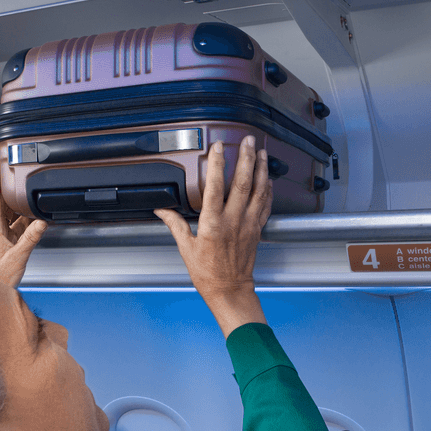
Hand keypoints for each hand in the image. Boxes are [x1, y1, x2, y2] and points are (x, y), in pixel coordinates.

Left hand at [0, 160, 47, 287]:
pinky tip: (33, 213)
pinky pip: (16, 222)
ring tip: (25, 188)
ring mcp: (0, 233)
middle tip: (12, 169)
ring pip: (9, 211)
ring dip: (17, 200)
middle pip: (1, 200)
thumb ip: (31, 239)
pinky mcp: (6, 239)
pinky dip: (24, 216)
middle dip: (6, 184)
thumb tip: (41, 222)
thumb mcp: (18, 256)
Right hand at [154, 136, 271, 336]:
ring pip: (259, 190)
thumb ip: (175, 224)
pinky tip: (268, 178)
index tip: (217, 148)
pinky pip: (266, 205)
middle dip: (246, 158)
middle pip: (242, 183)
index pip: (214, 187)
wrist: (230, 290)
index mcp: (212, 224)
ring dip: (261, 169)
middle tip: (248, 141)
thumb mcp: (186, 248)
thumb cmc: (207, 273)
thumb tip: (162, 210)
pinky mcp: (257, 229)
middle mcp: (233, 221)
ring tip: (262, 152)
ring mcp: (248, 224)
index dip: (217, 164)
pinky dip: (268, 190)